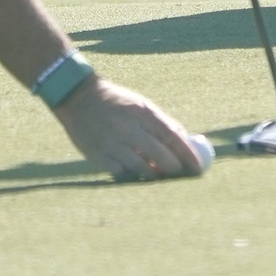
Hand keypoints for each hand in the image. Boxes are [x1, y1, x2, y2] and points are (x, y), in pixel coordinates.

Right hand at [51, 75, 206, 181]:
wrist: (78, 98)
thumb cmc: (117, 103)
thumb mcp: (141, 105)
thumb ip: (163, 123)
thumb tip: (186, 143)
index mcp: (143, 112)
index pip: (172, 137)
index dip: (188, 155)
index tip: (198, 168)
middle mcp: (128, 127)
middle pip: (159, 155)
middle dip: (174, 169)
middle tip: (180, 175)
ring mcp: (112, 143)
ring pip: (141, 168)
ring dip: (154, 175)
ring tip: (158, 175)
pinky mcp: (98, 156)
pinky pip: (122, 174)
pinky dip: (133, 177)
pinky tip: (137, 175)